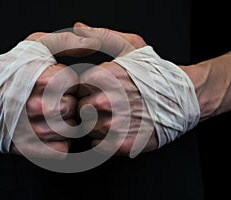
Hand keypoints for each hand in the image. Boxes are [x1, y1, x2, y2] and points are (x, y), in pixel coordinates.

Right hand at [9, 31, 101, 157]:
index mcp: (43, 79)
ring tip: (52, 115)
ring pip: (69, 130)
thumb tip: (93, 43)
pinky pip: (61, 150)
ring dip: (65, 123)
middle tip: (57, 100)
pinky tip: (51, 131)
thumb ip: (68, 42)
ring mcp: (32, 129)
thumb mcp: (36, 45)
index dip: (71, 83)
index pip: (76, 85)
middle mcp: (38, 105)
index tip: (62, 84)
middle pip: (73, 108)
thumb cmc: (9, 68)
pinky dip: (60, 142)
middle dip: (69, 102)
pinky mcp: (28, 147)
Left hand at [74, 22, 157, 156]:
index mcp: (103, 76)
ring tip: (113, 117)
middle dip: (88, 108)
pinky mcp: (124, 144)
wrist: (182, 97)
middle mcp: (106, 101)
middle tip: (103, 106)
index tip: (94, 91)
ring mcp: (115, 124)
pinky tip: (114, 132)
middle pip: (80, 110)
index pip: (76, 88)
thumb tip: (79, 28)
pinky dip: (102, 141)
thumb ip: (102, 36)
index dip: (84, 90)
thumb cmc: (154, 72)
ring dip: (96, 125)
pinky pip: (98, 146)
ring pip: (88, 129)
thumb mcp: (130, 46)